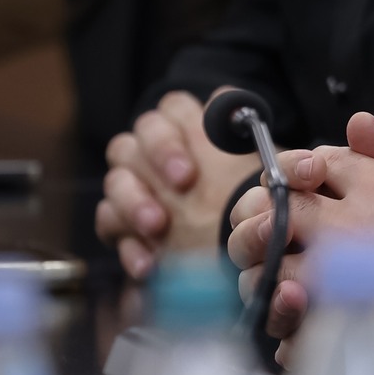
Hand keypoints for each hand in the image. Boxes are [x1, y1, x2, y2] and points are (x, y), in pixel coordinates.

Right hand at [96, 91, 260, 279]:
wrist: (243, 254)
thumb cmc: (252, 206)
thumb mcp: (263, 176)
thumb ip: (252, 141)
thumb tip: (243, 115)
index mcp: (190, 131)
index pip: (171, 109)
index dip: (176, 133)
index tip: (191, 169)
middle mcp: (154, 154)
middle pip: (134, 138)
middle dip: (155, 159)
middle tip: (182, 185)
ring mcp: (135, 188)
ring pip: (115, 180)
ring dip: (134, 201)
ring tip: (158, 226)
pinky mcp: (125, 226)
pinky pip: (110, 226)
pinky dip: (129, 246)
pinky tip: (149, 265)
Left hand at [228, 111, 373, 374]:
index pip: (321, 162)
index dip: (302, 172)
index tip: (301, 189)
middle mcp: (352, 224)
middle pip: (280, 208)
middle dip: (267, 221)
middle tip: (272, 241)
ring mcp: (341, 275)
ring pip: (273, 267)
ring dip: (270, 280)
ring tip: (281, 295)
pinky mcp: (339, 325)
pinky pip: (290, 330)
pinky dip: (288, 336)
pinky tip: (298, 342)